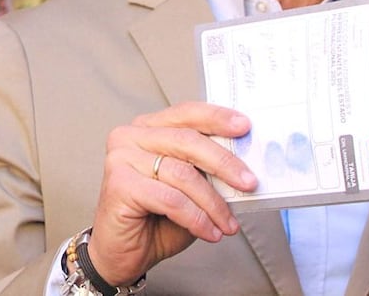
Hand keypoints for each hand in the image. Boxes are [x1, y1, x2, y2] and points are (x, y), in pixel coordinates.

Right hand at [87, 101, 256, 285]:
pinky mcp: (119, 185)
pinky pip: (171, 199)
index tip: (244, 127)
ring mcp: (121, 158)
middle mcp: (131, 137)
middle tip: (249, 182)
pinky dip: (197, 218)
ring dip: (213, 203)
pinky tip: (210, 232)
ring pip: (183, 174)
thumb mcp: (189, 188)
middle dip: (224, 163)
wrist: (121, 255)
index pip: (187, 114)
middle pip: (187, 141)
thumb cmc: (154, 219)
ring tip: (228, 223)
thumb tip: (243, 166)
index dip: (217, 118)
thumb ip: (207, 170)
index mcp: (149, 128)